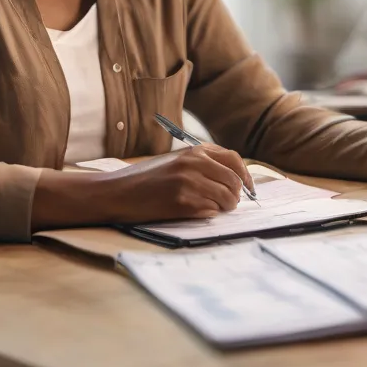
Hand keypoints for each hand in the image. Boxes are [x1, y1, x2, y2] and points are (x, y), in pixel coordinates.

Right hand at [32, 145, 255, 229]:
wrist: (117, 192)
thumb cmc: (146, 179)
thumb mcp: (176, 161)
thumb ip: (202, 164)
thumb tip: (233, 178)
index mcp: (195, 151)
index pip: (234, 161)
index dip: (246, 177)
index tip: (249, 190)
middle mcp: (195, 163)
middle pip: (234, 181)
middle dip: (236, 196)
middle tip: (229, 205)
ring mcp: (189, 182)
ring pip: (226, 199)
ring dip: (224, 208)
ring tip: (213, 210)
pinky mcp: (181, 202)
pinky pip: (210, 211)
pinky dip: (208, 215)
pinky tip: (196, 213)